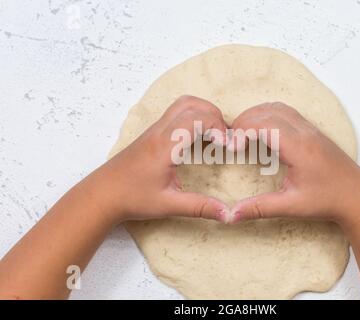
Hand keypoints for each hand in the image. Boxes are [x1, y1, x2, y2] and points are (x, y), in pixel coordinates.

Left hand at [92, 95, 229, 222]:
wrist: (102, 194)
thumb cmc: (131, 198)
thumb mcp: (169, 205)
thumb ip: (200, 207)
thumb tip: (228, 214)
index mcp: (165, 146)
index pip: (196, 119)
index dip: (218, 127)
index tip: (228, 146)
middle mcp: (160, 131)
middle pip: (192, 104)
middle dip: (215, 116)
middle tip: (225, 139)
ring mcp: (155, 129)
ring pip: (183, 104)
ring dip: (204, 113)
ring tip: (214, 135)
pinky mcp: (153, 133)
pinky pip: (176, 113)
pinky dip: (194, 118)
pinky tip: (198, 139)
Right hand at [230, 102, 359, 225]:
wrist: (358, 197)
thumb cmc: (328, 200)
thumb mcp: (291, 206)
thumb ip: (259, 208)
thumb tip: (232, 215)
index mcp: (299, 147)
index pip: (264, 124)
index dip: (242, 130)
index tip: (231, 145)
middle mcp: (305, 132)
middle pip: (267, 112)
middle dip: (244, 121)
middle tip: (231, 140)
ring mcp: (310, 129)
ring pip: (277, 107)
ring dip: (256, 115)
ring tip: (243, 134)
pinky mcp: (312, 131)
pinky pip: (286, 112)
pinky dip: (268, 116)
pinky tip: (262, 133)